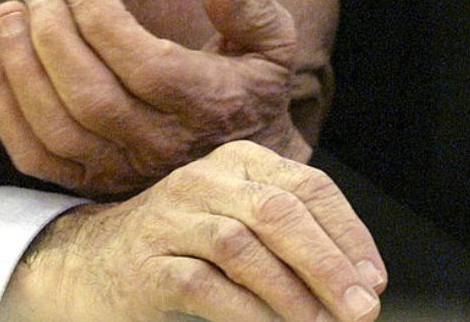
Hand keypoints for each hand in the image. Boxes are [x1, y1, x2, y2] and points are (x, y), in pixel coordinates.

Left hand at [0, 0, 318, 195]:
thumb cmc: (248, 91)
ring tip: (8, 14)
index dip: (101, 21)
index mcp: (206, 105)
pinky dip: (3, 111)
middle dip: (52, 34)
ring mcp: (119, 170)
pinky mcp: (88, 183)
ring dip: (21, 66)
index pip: (145, 66)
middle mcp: (160, 146)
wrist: (239, 169)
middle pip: (90, 95)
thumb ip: (253, 8)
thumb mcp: (272, 46)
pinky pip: (34, 157)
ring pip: (56, 126)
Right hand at [0, 140, 385, 321]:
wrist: (96, 264)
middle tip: (360, 309)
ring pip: (242, 246)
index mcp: (238, 163)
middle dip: (327, 264)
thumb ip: (292, 237)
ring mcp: (170, 219)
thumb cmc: (186, 246)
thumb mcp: (240, 223)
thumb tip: (359, 281)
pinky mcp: (147, 263)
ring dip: (291, 292)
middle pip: (277, 212)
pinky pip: (204, 285)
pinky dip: (247, 312)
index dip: (348, 234)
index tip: (373, 280)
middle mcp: (203, 180)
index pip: (308, 187)